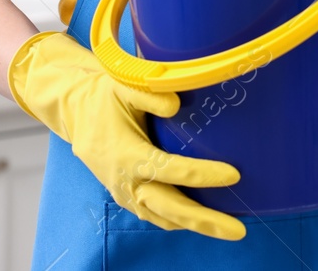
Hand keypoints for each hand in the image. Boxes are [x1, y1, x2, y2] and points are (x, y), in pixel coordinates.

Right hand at [8, 31, 245, 239]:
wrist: (78, 115)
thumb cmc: (105, 98)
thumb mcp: (123, 87)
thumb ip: (149, 95)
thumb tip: (176, 105)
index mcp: (126, 156)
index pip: (170, 170)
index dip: (202, 175)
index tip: (234, 175)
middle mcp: (126, 182)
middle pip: (170, 209)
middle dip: (205, 221)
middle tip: (239, 230)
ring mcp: (127, 194)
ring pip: (165, 218)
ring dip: (197, 226)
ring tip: (230, 229)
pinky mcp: (130, 198)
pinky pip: (157, 216)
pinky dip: (181, 221)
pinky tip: (206, 220)